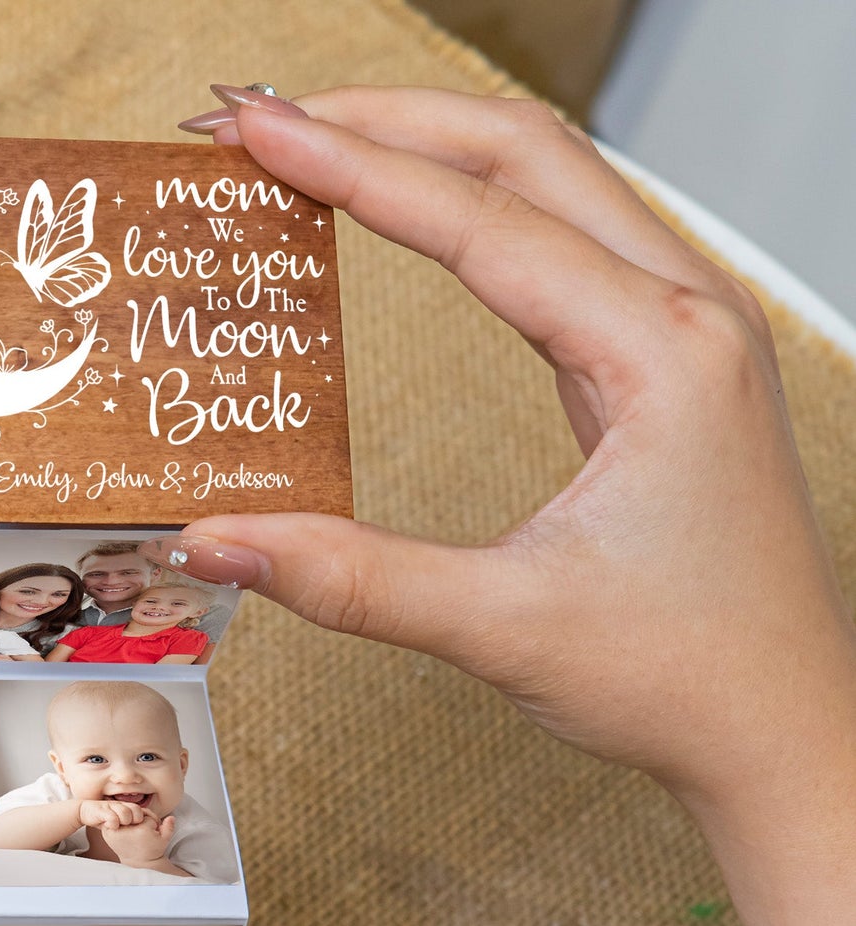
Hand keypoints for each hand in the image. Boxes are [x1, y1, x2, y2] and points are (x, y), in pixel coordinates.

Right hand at [77, 798, 152, 829]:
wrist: (86, 811)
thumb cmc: (104, 818)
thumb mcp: (118, 821)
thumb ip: (129, 824)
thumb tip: (144, 834)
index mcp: (126, 807)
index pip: (141, 811)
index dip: (143, 820)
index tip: (140, 828)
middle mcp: (120, 805)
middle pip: (136, 810)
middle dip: (136, 820)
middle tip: (131, 827)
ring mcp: (111, 807)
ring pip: (125, 813)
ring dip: (125, 821)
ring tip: (120, 827)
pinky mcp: (101, 811)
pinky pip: (112, 817)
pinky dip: (113, 823)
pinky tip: (111, 827)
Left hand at [98, 811, 176, 867]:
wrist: (137, 862)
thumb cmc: (151, 850)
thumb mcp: (164, 841)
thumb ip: (169, 828)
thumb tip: (171, 817)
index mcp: (142, 830)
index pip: (147, 814)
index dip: (152, 820)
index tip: (153, 831)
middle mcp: (128, 829)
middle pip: (135, 812)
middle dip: (141, 818)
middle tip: (144, 831)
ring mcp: (116, 830)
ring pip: (125, 814)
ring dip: (130, 819)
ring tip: (135, 831)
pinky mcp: (107, 832)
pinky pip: (116, 818)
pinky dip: (120, 821)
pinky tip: (125, 830)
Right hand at [156, 85, 855, 821]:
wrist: (780, 728)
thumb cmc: (687, 673)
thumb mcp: (502, 626)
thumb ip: (349, 578)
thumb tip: (220, 540)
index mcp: (660, 354)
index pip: (483, 222)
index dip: (355, 170)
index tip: (260, 135)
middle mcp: (683, 318)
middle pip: (527, 156)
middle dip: (391, 124)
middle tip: (275, 122)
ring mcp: (681, 336)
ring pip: (556, 187)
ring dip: (439, 154)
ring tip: (331, 147)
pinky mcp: (663, 369)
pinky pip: (569, 247)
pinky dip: (481, 214)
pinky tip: (425, 219)